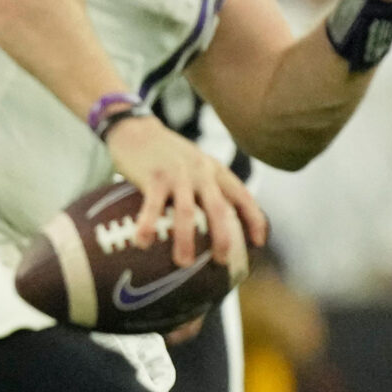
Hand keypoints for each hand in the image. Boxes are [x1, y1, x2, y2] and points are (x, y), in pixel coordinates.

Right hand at [106, 114, 265, 270]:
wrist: (134, 129)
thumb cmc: (163, 153)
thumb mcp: (193, 163)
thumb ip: (206, 185)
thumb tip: (216, 221)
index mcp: (214, 170)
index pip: (242, 196)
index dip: (254, 220)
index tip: (258, 243)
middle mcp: (201, 172)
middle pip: (218, 209)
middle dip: (222, 238)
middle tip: (220, 261)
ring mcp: (177, 174)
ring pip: (187, 212)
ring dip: (186, 240)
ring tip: (183, 262)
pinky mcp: (153, 176)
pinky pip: (152, 206)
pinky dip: (148, 225)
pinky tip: (142, 243)